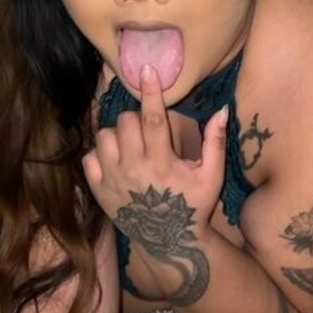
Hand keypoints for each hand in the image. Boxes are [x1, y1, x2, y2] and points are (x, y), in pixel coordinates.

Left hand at [82, 64, 227, 304]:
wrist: (169, 243)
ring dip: (119, 134)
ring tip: (133, 145)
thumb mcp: (212, 175)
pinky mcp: (99, 191)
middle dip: (138, 117)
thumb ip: (215, 141)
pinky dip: (101, 153)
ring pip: (105, 136)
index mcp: (162, 163)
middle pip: (126, 121)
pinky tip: (118, 160)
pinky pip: (89, 158)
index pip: (153, 117)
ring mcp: (113, 181)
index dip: (150, 91)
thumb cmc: (194, 205)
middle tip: (150, 131)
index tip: (146, 69)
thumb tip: (223, 109)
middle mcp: (134, 169)